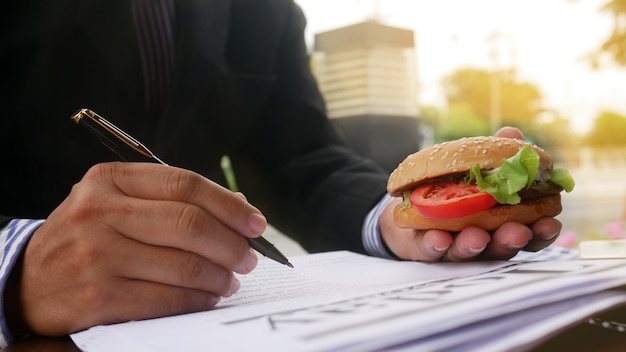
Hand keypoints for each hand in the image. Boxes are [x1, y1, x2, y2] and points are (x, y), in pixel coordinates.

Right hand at [12, 162, 264, 335]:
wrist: (28, 281)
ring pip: (185, 265)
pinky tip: (209, 296)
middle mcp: (100, 212)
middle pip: (190, 223)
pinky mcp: (100, 298)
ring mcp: (98, 256)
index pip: (185, 184)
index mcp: (109, 180)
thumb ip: (170, 199)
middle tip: (249, 257)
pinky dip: (199, 300)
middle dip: (232, 243)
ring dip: (221, 276)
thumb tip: (238, 205)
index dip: (229, 205)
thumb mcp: (116, 202)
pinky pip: (169, 300)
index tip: (256, 222)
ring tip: (231, 279)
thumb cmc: (87, 236)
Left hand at [378, 127, 561, 261]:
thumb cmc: (456, 186)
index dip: (542, 231)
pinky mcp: (425, 248)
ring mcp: (453, 247)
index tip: (551, 222)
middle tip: (516, 232)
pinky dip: (434, 244)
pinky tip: (437, 238)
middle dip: (510, 240)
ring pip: (466, 251)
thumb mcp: (479, 168)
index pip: (529, 233)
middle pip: (501, 246)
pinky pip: (429, 249)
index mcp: (503, 224)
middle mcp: (483, 241)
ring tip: (475, 236)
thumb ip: (497, 154)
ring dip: (472, 244)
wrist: (410, 203)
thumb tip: (513, 133)